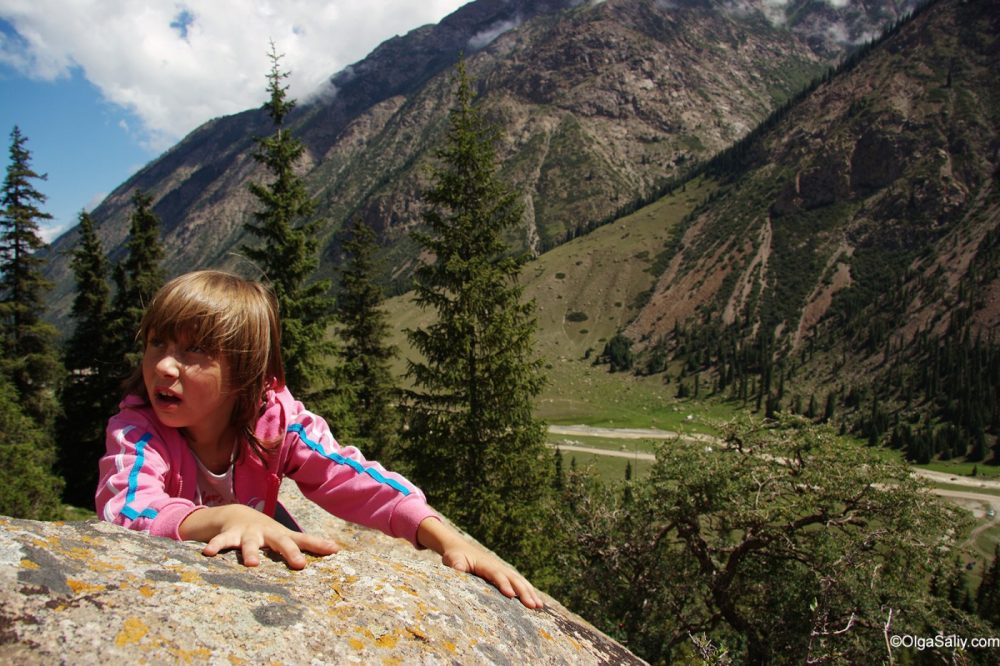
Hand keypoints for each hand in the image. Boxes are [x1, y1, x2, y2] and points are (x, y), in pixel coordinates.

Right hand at [179, 504, 338, 568]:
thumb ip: (311, 544)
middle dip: (290, 552)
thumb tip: (337, 549)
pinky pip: (222, 541)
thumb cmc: (269, 532)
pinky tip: (207, 554)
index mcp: (282, 535)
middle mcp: (267, 533)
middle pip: (281, 542)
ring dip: (251, 552)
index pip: (305, 540)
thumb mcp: (287, 536)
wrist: (237, 513)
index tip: (334, 550)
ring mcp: (248, 533)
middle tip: (299, 564)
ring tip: (253, 564)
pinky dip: (216, 546)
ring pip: (250, 544)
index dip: (319, 545)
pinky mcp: (230, 535)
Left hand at [417, 517, 543, 608]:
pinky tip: (534, 601)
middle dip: (523, 592)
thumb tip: (459, 570)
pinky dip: (527, 591)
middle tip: (533, 606)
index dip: (503, 584)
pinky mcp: (503, 574)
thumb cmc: (455, 556)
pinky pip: (518, 582)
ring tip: (539, 606)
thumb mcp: (452, 560)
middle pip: (513, 579)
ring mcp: (502, 569)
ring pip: (519, 581)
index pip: (496, 575)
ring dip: (529, 592)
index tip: (510, 595)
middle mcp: (497, 566)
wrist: (460, 547)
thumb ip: (456, 565)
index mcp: (485, 564)